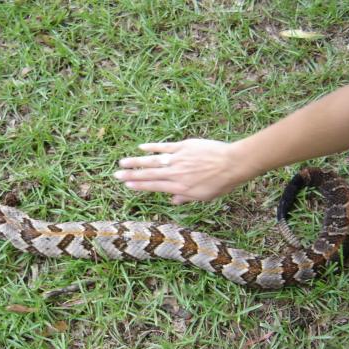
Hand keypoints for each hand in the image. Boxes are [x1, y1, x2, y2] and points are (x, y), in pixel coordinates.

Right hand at [114, 139, 256, 203]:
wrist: (232, 164)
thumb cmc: (221, 182)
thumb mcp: (203, 196)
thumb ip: (186, 197)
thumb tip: (173, 201)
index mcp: (178, 187)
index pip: (154, 186)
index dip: (139, 186)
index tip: (127, 185)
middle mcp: (174, 174)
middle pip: (148, 174)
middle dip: (131, 175)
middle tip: (116, 175)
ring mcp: (177, 159)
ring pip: (152, 160)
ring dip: (136, 162)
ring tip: (122, 162)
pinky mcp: (183, 146)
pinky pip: (164, 147)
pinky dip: (152, 147)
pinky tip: (141, 147)